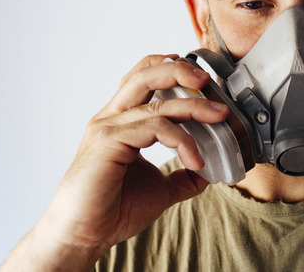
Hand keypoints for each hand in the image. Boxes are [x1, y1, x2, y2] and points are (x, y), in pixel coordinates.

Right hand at [3, 55, 229, 270]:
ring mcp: (108, 128)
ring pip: (156, 104)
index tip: (199, 76)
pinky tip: (195, 160)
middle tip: (208, 81)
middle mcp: (112, 119)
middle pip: (145, 76)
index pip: (142, 78)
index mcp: (121, 121)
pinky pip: (154, 128)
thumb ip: (183, 176)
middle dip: (180, 71)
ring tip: (219, 119)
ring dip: (194, 108)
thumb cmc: (112, 211)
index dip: (168, 68)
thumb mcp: (160, 189)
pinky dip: (182, 140)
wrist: (84, 236)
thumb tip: (210, 171)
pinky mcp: (108, 142)